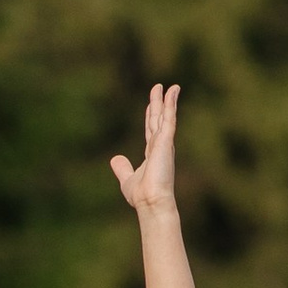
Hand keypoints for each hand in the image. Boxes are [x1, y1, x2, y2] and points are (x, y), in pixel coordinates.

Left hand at [109, 80, 181, 213]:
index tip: (152, 104)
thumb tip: (115, 159)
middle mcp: (160, 146)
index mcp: (152, 153)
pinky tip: (172, 92)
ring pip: (166, 116)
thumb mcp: (127, 179)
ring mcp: (164, 143)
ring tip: (171, 86)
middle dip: (159, 104)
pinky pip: (169, 119)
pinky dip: (171, 105)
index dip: (151, 116)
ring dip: (168, 100)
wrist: (150, 201)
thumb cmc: (141, 195)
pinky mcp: (166, 141)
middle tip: (160, 88)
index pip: (151, 130)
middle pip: (158, 119)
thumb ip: (122, 168)